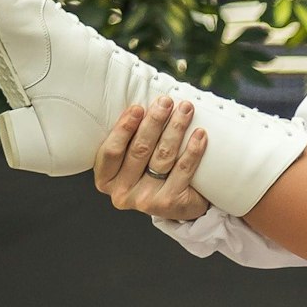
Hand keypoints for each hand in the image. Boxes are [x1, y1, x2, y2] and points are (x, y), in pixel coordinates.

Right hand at [92, 95, 209, 220]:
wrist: (179, 202)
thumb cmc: (152, 171)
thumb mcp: (133, 157)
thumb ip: (131, 137)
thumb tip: (143, 102)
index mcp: (106, 179)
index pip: (111, 151)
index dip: (124, 129)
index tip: (138, 108)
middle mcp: (121, 193)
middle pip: (139, 150)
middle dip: (154, 122)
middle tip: (166, 102)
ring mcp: (145, 201)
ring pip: (163, 157)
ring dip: (176, 129)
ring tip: (185, 109)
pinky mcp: (169, 204)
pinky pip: (183, 170)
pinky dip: (193, 149)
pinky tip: (200, 134)